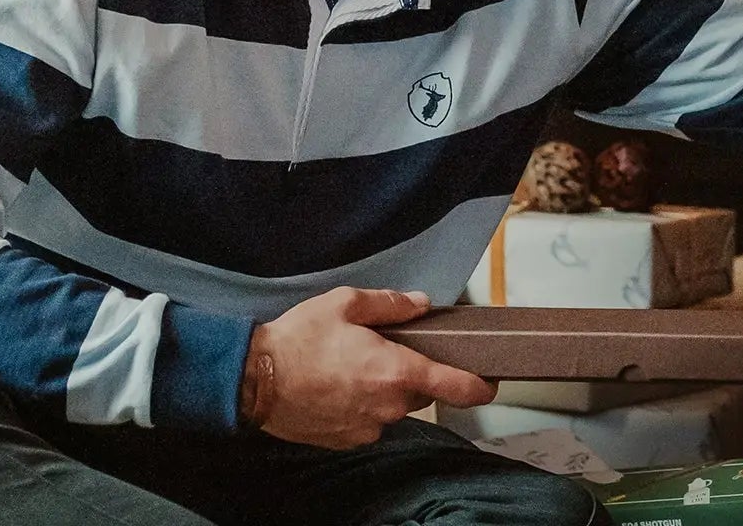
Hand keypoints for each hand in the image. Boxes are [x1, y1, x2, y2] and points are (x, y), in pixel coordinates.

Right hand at [245, 287, 495, 448]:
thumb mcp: (346, 304)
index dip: (479, 386)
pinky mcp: (347, 439)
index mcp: (397, 372)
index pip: (456, 386)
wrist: (252, 380)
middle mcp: (388, 406)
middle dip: (411, 372)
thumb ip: (391, 304)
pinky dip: (361, 405)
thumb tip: (421, 304)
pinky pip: (369, 421)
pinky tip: (336, 387)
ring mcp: (368, 427)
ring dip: (383, 389)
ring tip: (350, 367)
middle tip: (383, 351)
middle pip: (420, 391)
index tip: (490, 382)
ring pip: (393, 407)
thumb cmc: (298, 339)